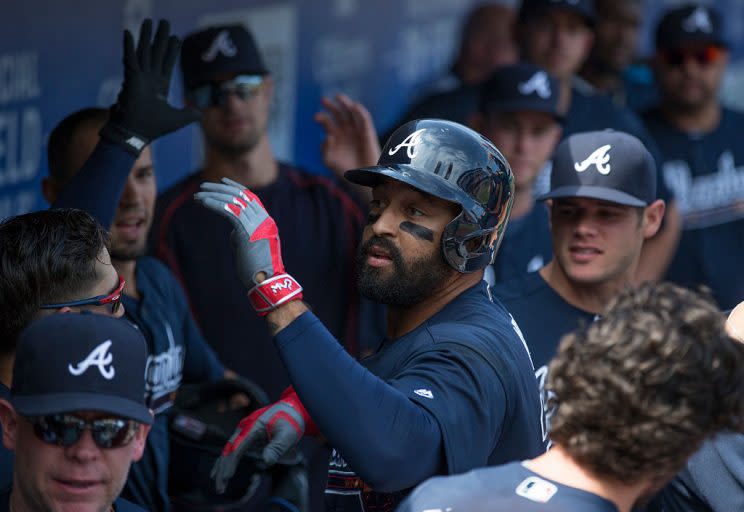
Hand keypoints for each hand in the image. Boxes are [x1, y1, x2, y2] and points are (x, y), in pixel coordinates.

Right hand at [100, 19, 199, 154]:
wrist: (135, 134)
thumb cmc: (153, 128)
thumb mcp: (177, 120)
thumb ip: (188, 115)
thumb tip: (201, 114)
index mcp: (159, 86)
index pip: (167, 63)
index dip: (171, 51)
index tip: (175, 38)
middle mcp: (149, 78)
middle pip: (157, 52)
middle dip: (161, 38)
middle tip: (164, 23)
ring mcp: (139, 77)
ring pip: (144, 51)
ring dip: (146, 36)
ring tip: (149, 21)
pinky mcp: (131, 78)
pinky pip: (129, 58)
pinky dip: (128, 46)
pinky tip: (128, 32)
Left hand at [194, 178, 302, 313]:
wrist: (266, 281)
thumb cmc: (257, 269)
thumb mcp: (251, 246)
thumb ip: (244, 233)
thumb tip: (233, 229)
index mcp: (267, 221)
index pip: (251, 197)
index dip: (236, 187)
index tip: (222, 181)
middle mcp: (264, 219)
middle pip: (241, 195)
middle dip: (220, 188)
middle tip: (203, 186)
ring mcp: (258, 224)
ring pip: (233, 201)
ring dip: (213, 196)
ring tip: (197, 196)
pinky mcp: (248, 231)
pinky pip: (229, 211)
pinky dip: (214, 205)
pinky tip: (203, 202)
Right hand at [211, 388, 316, 493]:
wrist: (293, 409)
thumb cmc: (291, 421)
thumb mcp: (288, 434)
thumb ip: (277, 447)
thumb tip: (266, 461)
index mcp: (253, 426)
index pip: (238, 446)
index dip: (231, 462)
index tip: (227, 476)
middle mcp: (245, 428)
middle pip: (229, 450)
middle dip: (222, 469)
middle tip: (220, 488)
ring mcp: (245, 433)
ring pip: (229, 451)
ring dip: (222, 468)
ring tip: (220, 486)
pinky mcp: (248, 438)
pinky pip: (234, 451)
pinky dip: (227, 462)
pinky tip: (221, 474)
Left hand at [315, 94, 380, 176]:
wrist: (361, 177)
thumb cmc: (344, 170)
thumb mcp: (329, 160)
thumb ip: (325, 149)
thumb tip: (328, 135)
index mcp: (335, 136)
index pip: (327, 122)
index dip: (321, 118)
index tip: (316, 117)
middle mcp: (346, 131)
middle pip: (338, 114)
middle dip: (331, 106)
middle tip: (323, 100)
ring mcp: (356, 130)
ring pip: (351, 112)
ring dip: (346, 104)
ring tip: (338, 97)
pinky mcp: (368, 132)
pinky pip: (364, 118)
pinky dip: (360, 111)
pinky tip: (354, 106)